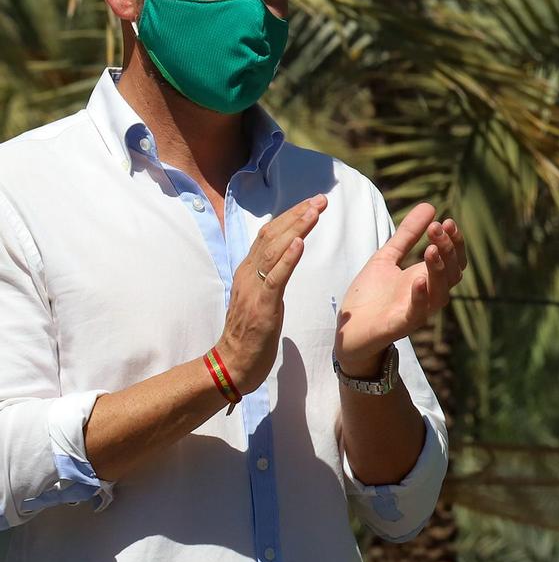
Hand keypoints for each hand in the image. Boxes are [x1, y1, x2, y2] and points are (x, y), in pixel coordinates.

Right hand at [213, 195, 325, 394]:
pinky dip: (288, 259)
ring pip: (275, 250)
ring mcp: (254, 288)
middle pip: (273, 235)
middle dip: (298, 215)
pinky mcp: (262, 305)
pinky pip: (276, 278)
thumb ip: (268, 278)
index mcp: (249, 271)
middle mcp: (249, 273)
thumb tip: (283, 264)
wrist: (233, 362)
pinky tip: (300, 243)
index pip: (270, 235)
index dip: (291, 217)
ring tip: (314, 211)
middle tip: (321, 198)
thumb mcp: (261, 299)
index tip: (312, 203)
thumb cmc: (250, 334)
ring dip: (296, 228)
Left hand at [336, 204, 467, 376]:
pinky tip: (418, 280)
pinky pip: (417, 312)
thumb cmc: (371, 295)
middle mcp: (429, 295)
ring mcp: (418, 311)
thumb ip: (407, 235)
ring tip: (431, 249)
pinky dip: (420, 297)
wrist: (350, 329)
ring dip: (438, 270)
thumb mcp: (387, 257)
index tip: (447, 221)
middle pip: (452, 273)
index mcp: (428, 279)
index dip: (454, 242)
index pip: (454, 260)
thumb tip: (430, 206)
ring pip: (440, 292)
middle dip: (447, 249)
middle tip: (437, 228)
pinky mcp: (401, 325)